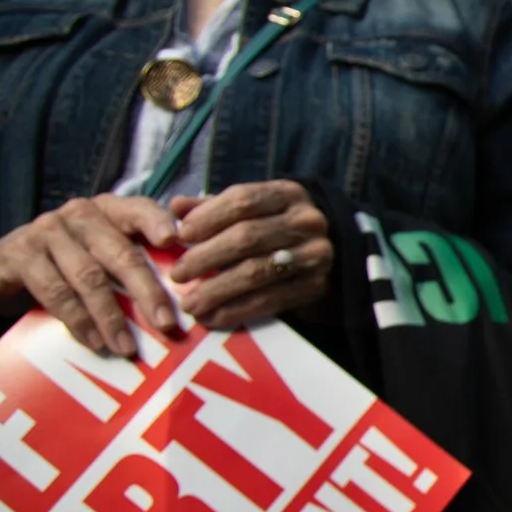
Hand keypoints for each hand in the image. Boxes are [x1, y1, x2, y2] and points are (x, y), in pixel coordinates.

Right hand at [0, 196, 181, 355]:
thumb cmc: (60, 269)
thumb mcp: (97, 259)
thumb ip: (133, 265)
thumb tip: (186, 300)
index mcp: (107, 210)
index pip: (139, 208)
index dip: (157, 223)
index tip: (175, 243)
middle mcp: (80, 213)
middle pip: (121, 252)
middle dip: (147, 291)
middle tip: (168, 324)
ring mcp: (48, 231)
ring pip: (89, 277)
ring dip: (111, 317)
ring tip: (127, 347)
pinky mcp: (21, 254)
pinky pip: (56, 292)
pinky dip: (78, 321)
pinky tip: (94, 342)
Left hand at [168, 181, 333, 328]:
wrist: (335, 255)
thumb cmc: (281, 227)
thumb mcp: (256, 208)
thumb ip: (215, 207)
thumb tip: (176, 207)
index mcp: (289, 194)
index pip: (242, 200)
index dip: (207, 217)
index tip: (180, 237)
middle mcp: (307, 221)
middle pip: (246, 237)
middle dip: (205, 257)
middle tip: (177, 275)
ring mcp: (315, 255)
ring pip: (256, 271)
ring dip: (216, 290)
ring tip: (189, 303)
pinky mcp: (315, 287)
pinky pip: (269, 300)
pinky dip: (236, 310)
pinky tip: (212, 317)